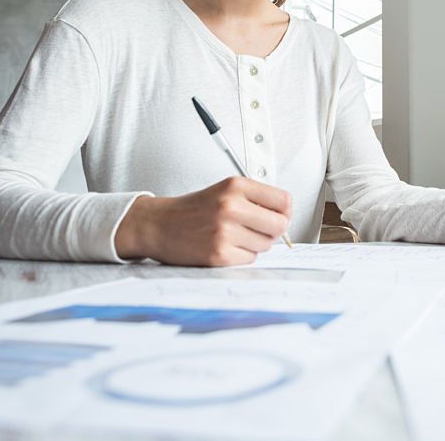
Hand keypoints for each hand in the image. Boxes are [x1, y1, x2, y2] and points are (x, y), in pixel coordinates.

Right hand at [114, 177, 291, 265]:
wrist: (157, 224)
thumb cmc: (193, 210)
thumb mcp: (225, 191)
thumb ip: (255, 199)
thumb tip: (287, 216)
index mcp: (236, 186)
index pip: (284, 201)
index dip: (284, 212)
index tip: (277, 216)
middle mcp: (231, 206)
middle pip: (280, 225)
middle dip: (272, 231)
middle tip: (256, 230)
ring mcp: (224, 231)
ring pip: (265, 245)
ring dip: (254, 244)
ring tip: (233, 237)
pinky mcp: (218, 254)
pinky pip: (249, 259)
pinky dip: (240, 256)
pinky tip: (223, 247)